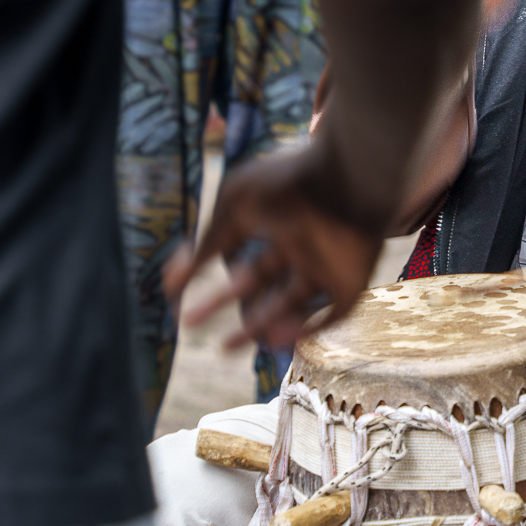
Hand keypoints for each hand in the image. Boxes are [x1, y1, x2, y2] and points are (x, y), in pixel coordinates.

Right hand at [163, 141, 382, 347]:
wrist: (345, 178)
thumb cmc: (286, 185)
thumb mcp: (233, 205)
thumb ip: (207, 241)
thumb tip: (173, 278)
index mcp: (278, 223)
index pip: (244, 259)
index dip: (214, 277)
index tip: (179, 292)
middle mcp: (302, 245)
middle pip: (262, 284)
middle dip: (225, 306)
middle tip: (189, 323)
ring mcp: (328, 263)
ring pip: (293, 304)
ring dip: (260, 327)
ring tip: (225, 347)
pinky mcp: (352, 280)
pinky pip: (331, 313)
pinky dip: (305, 329)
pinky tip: (273, 338)